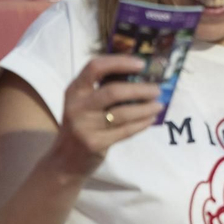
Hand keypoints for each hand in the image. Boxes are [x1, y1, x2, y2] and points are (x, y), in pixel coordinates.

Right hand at [51, 55, 161, 175]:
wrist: (64, 161)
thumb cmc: (82, 126)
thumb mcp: (84, 104)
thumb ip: (103, 90)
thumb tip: (140, 76)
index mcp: (74, 90)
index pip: (95, 67)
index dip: (119, 62)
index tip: (141, 64)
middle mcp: (77, 106)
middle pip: (113, 91)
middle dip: (140, 90)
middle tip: (157, 90)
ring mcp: (84, 126)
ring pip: (122, 113)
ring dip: (145, 108)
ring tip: (158, 105)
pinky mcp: (95, 143)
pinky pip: (125, 131)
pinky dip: (141, 124)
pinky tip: (150, 119)